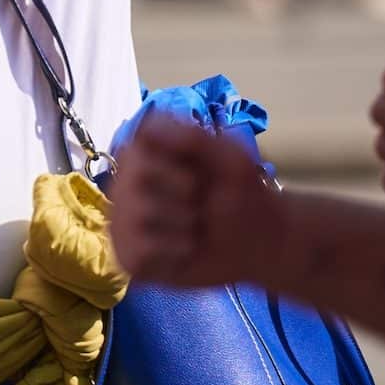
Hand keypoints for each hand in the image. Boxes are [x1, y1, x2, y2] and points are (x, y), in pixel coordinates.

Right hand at [109, 113, 287, 288]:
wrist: (260, 242)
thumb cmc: (242, 194)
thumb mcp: (231, 158)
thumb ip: (192, 138)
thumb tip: (146, 129)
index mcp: (144, 153)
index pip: (136, 145)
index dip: (172, 162)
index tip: (198, 172)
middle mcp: (125, 183)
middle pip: (134, 181)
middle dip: (181, 195)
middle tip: (200, 204)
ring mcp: (124, 220)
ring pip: (135, 217)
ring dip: (180, 226)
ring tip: (195, 229)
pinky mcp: (129, 255)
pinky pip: (137, 252)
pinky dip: (171, 253)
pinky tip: (185, 251)